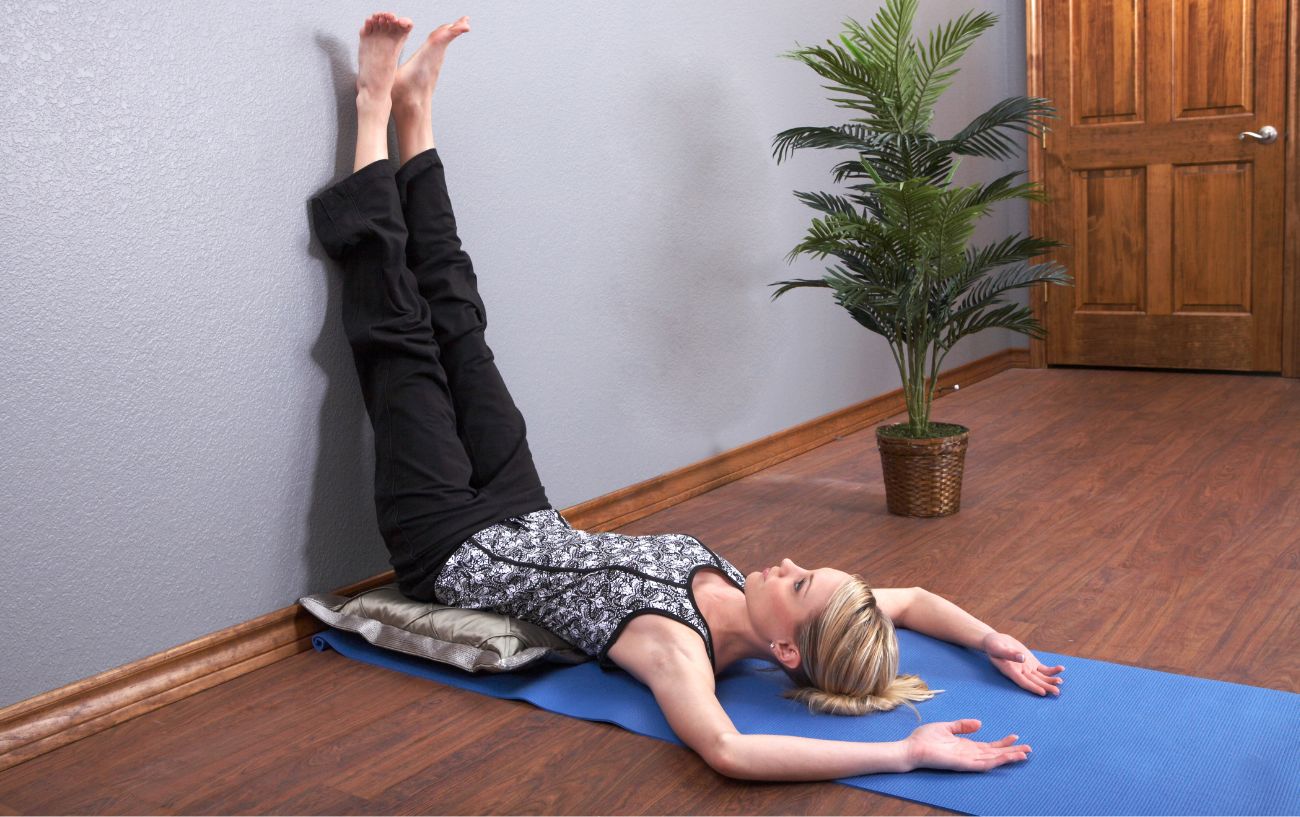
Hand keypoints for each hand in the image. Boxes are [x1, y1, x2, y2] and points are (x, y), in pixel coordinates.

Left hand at [904, 719, 1030, 771]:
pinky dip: (993, 761)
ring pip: (992, 760)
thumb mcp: (946, 727)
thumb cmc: (924, 739)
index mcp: (966, 746)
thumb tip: (980, 723)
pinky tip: (1003, 758)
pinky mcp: (960, 764)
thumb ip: (962, 725)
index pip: (989, 746)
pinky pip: (980, 763)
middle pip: (995, 753)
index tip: (1015, 737)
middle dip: (1011, 752)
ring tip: (1023, 755)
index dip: (1002, 743)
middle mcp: (969, 754)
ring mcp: (966, 760)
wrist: (910, 748)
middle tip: (1029, 749)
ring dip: (1007, 758)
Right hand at [981, 632, 1064, 695]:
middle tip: (1057, 692)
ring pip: (1040, 677)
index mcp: (1010, 671)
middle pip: (1034, 682)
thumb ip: (1010, 654)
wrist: (995, 642)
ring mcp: (1027, 668)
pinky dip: (1052, 670)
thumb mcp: (998, 648)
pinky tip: (1061, 669)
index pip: (1023, 682)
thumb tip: (1022, 658)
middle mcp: (1020, 672)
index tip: (1042, 692)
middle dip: (1046, 687)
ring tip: (1060, 681)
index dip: (1033, 688)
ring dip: (1050, 680)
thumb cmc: (993, 645)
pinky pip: (1043, 669)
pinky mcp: (1032, 663)